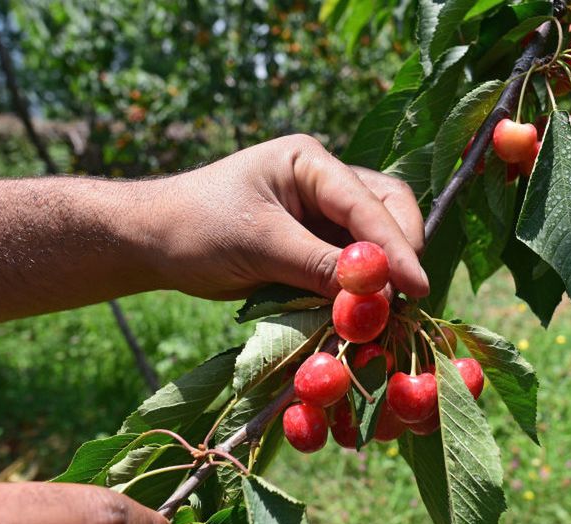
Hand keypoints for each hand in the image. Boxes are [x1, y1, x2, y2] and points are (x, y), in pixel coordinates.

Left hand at [138, 134, 428, 299]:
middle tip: (403, 302)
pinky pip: (353, 265)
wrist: (154, 242)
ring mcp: (323, 214)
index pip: (368, 203)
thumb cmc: (195, 228)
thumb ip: (319, 265)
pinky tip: (362, 315)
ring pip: (376, 241)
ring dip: (383, 276)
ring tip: (383, 314)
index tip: (416, 287)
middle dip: (398, 255)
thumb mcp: (258, 245)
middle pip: (388, 212)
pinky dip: (361, 290)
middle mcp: (325, 182)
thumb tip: (377, 292)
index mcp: (310, 162)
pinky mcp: (316, 245)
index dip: (394, 247)